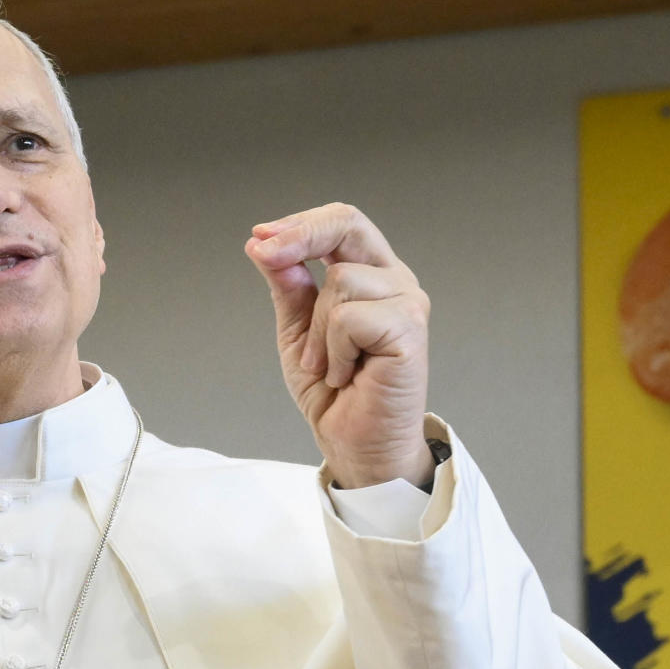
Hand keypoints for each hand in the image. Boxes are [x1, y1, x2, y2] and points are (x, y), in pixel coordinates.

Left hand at [245, 205, 432, 489]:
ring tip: (327, 366)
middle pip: (347, 224)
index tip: (259, 239)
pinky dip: (333, 352)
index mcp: (371, 274)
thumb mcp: (297, 331)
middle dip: (299, 235)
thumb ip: (288, 286)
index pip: (341, 224)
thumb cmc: (335, 393)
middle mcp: (395, 280)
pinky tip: (345, 375)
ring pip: (340, 283)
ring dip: (317, 332)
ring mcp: (407, 302)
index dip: (298, 224)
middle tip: (263, 253)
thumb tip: (262, 243)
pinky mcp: (410, 329)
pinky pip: (349, 319)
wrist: (355, 445)